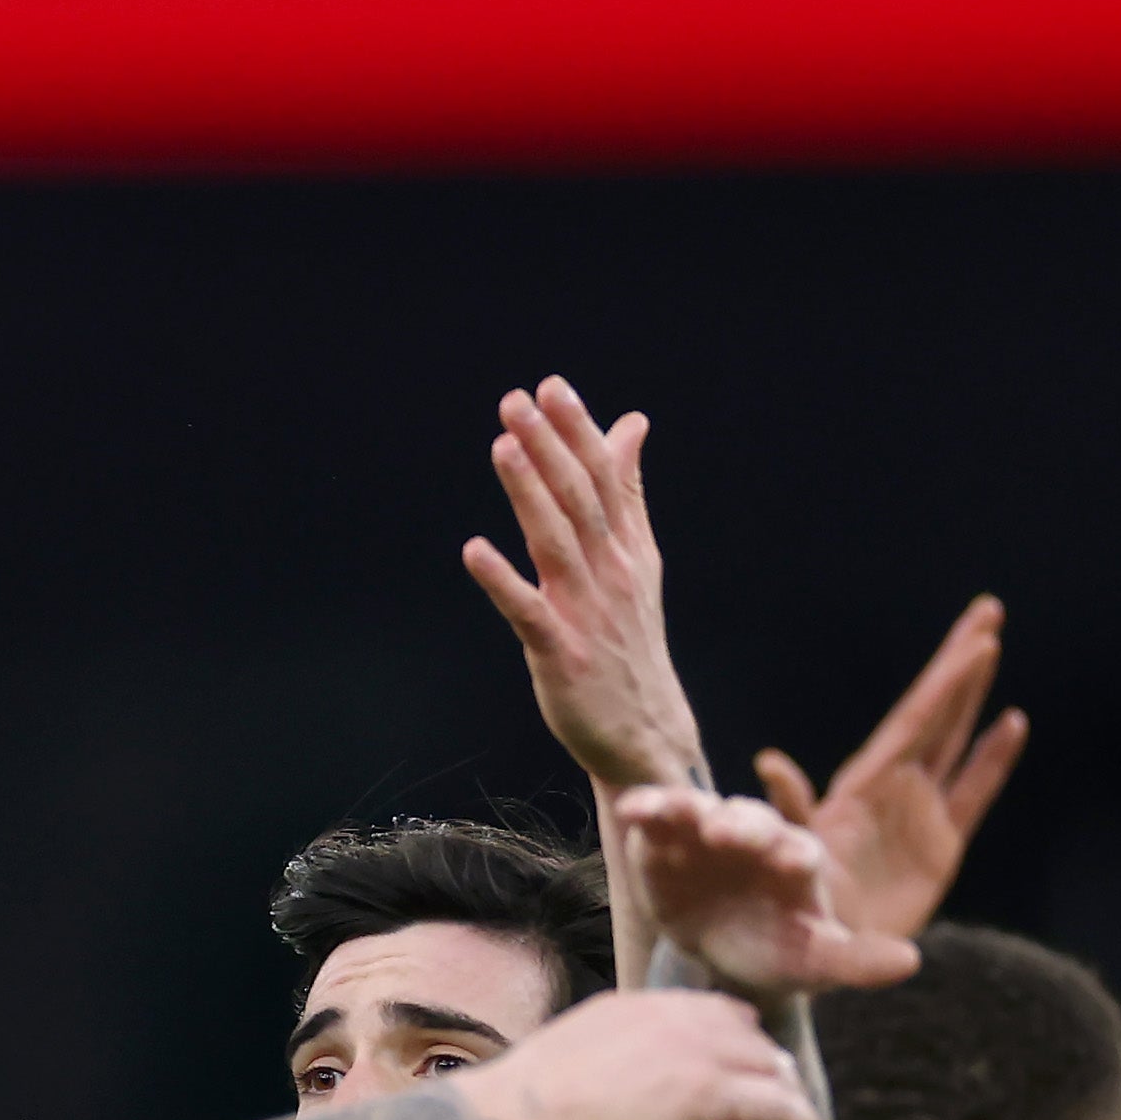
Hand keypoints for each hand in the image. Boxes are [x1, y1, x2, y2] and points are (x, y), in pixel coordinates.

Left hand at [459, 376, 707, 791]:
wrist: (647, 733)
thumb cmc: (630, 642)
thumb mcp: (638, 561)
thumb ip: (628, 492)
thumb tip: (630, 424)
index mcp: (629, 549)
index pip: (606, 478)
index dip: (579, 431)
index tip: (552, 387)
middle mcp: (612, 573)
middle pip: (580, 499)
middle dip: (550, 447)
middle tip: (518, 399)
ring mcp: (588, 613)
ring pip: (556, 542)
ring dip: (529, 493)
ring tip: (503, 446)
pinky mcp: (562, 654)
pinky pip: (529, 612)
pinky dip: (502, 581)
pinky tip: (473, 551)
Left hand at [471, 989, 827, 1119]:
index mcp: (708, 1089)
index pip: (784, 1102)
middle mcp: (693, 1040)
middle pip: (767, 1056)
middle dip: (784, 1087)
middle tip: (784, 1111)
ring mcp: (658, 1013)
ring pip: (736, 1020)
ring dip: (755, 1047)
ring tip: (755, 1075)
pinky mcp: (627, 1001)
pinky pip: (692, 1000)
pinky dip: (715, 1019)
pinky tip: (710, 1039)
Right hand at [610, 785, 922, 1001]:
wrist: (726, 958)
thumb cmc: (781, 954)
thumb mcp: (818, 964)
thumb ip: (859, 961)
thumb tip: (911, 962)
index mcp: (798, 862)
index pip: (798, 849)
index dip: (791, 852)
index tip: (786, 861)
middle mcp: (757, 838)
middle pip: (751, 821)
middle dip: (740, 826)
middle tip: (726, 834)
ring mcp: (710, 834)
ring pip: (703, 809)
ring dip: (688, 808)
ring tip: (669, 812)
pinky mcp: (668, 840)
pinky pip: (659, 818)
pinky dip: (647, 808)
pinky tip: (634, 810)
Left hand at [747, 598, 1026, 941]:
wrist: (817, 951)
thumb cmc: (797, 902)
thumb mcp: (791, 851)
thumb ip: (791, 807)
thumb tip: (769, 762)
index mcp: (865, 783)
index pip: (915, 720)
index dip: (946, 681)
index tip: (975, 637)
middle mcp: (895, 786)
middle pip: (937, 713)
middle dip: (961, 664)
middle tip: (989, 612)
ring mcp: (920, 810)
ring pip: (954, 740)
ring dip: (974, 697)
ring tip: (992, 648)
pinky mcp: (940, 845)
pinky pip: (973, 791)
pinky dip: (992, 759)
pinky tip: (1012, 723)